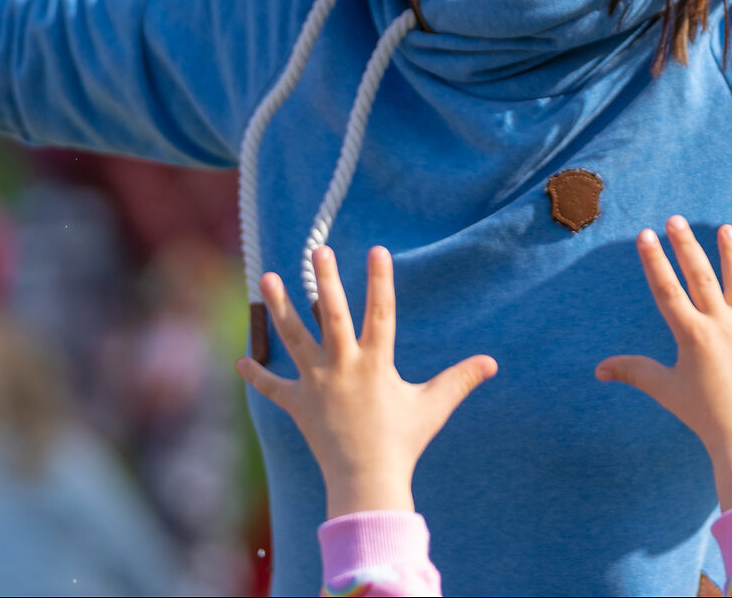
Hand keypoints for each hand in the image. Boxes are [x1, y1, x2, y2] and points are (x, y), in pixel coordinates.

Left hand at [236, 246, 496, 517]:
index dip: (380, 280)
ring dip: (279, 307)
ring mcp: (316, 384)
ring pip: (294, 337)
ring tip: (267, 278)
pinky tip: (239, 361)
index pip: (381, 312)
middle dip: (324, 280)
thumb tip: (492, 362)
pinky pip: (273, 387)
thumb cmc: (403, 443)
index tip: (376, 250)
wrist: (367, 481)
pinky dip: (256, 376)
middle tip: (317, 250)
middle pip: (331, 315)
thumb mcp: (433, 407)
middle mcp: (343, 366)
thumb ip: (460, 380)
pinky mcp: (298, 405)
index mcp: (376, 363)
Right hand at [596, 219, 731, 509]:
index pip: (667, 289)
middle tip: (676, 220)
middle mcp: (719, 325)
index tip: (645, 235)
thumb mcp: (663, 388)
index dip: (653, 260)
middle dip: (686, 245)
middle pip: (700, 276)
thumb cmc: (700, 413)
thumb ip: (633, 372)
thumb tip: (599, 369)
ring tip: (726, 229)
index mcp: (691, 334)